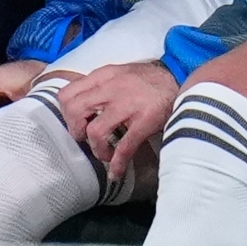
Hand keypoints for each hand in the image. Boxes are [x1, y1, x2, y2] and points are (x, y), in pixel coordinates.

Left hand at [57, 60, 178, 181]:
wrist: (180, 77)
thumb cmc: (148, 80)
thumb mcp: (119, 74)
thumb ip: (99, 86)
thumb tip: (80, 107)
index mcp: (103, 77)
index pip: (67, 94)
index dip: (66, 114)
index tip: (77, 123)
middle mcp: (112, 88)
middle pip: (74, 111)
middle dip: (75, 131)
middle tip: (86, 139)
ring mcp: (128, 105)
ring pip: (95, 131)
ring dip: (97, 149)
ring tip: (105, 153)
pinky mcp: (145, 120)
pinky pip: (124, 147)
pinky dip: (117, 163)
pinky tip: (117, 171)